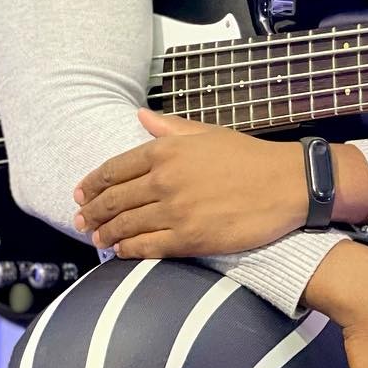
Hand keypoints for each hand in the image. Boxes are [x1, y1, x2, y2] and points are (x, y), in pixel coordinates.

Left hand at [73, 108, 306, 257]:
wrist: (286, 184)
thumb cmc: (249, 156)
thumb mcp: (207, 133)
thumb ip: (169, 127)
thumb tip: (140, 116)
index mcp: (166, 150)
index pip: (115, 168)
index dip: (93, 183)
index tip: (81, 192)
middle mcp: (164, 179)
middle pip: (114, 199)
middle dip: (93, 211)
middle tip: (81, 220)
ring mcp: (174, 211)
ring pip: (125, 225)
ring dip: (106, 234)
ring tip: (98, 238)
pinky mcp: (188, 239)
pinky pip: (146, 247)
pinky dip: (128, 250)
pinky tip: (122, 251)